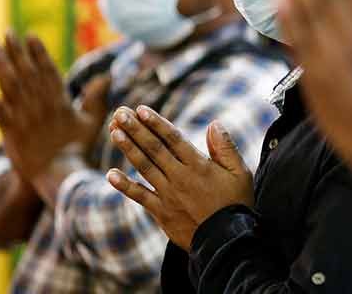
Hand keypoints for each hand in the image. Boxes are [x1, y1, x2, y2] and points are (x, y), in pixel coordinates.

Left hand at [0, 31, 109, 182]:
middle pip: (26, 71)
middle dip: (17, 50)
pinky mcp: (9, 130)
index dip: (38, 52)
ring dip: (0, 63)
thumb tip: (106, 77)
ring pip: (9, 83)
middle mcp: (40, 104)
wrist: (59, 173)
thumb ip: (96, 98)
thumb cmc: (77, 149)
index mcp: (60, 100)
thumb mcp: (92, 122)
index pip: (48, 69)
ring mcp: (24, 116)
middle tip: (8, 32)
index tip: (31, 35)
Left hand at [106, 105, 253, 249]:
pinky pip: (140, 196)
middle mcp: (180, 177)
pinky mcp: (161, 212)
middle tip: (120, 113)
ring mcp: (168, 195)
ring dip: (128, 148)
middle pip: (154, 148)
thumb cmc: (236, 204)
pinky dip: (125, 186)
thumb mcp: (240, 173)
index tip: (141, 109)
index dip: (156, 123)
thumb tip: (214, 124)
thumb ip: (225, 148)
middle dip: (136, 129)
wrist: (226, 242)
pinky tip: (111, 174)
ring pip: (144, 167)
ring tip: (114, 132)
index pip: (173, 138)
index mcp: (199, 165)